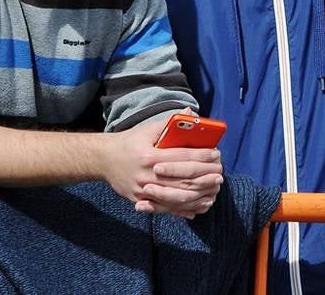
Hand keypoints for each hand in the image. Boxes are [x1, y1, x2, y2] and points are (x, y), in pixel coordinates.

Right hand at [103, 118, 223, 218]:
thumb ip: (170, 122)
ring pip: (176, 197)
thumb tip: (191, 113)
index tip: (217, 154)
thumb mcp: (147, 129)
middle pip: (182, 179)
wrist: (103, 160)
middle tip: (220, 173)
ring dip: (198, 195)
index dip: (202, 156)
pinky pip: (165, 209)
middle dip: (204, 177)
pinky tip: (197, 209)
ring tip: (214, 190)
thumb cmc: (129, 142)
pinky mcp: (140, 201)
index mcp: (150, 156)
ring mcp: (143, 191)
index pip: (182, 157)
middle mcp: (147, 176)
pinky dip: (183, 210)